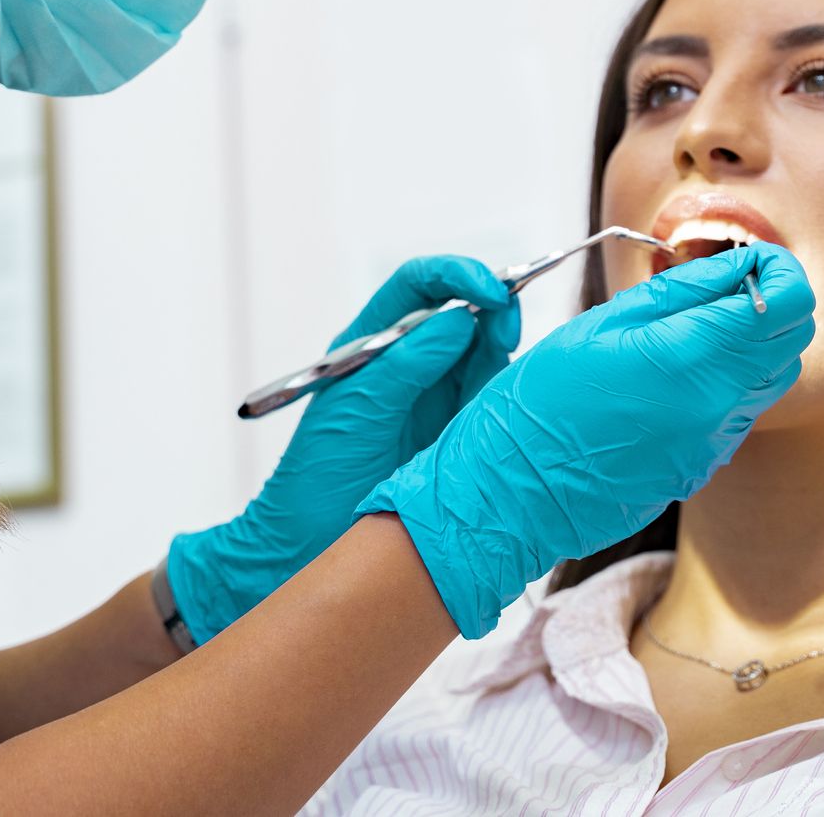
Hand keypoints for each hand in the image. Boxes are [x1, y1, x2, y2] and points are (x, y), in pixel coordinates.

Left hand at [166, 255, 520, 642]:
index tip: (490, 288)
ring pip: (485, 353)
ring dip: (504, 348)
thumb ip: (403, 366)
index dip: (455, 276)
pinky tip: (517, 398)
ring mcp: (435, 398)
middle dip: (492, 307)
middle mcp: (408, 364)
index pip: (417, 288)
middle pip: (461, 313)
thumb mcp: (354, 413)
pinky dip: (510, 392)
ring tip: (511, 361)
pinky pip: (493, 399)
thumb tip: (455, 320)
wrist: (306, 547)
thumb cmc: (315, 478)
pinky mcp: (458, 433)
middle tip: (510, 324)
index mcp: (372, 346)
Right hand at [359, 242, 813, 636]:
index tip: (748, 255)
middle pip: (793, 339)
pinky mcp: (703, 467)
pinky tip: (670, 376)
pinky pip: (738, 412)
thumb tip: (735, 263)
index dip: (778, 267)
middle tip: (720, 284)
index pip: (787, 301)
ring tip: (691, 327)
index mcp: (688, 358)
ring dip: (749, 342)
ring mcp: (714, 444)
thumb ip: (678, 292)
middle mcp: (716, 406)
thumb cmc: (538, 403)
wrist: (511, 496)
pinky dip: (723, 382)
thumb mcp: (600, 325)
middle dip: (769, 300)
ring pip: (772, 377)